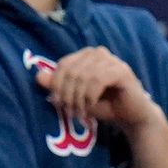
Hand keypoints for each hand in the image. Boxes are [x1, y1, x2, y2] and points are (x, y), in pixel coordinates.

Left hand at [36, 47, 160, 134]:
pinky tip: (91, 105)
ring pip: (83, 76)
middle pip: (71, 71)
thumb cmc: (102, 104)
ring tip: (80, 111)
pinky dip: (90, 96)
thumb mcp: (74, 97)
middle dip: (67, 95)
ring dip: (78, 98)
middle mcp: (97, 52)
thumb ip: (57, 86)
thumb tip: (38, 76)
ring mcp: (111, 59)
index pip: (62, 65)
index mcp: (85, 55)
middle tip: (70, 112)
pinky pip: (97, 80)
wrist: (129, 115)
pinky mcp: (122, 70)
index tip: (57, 104)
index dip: (56, 85)